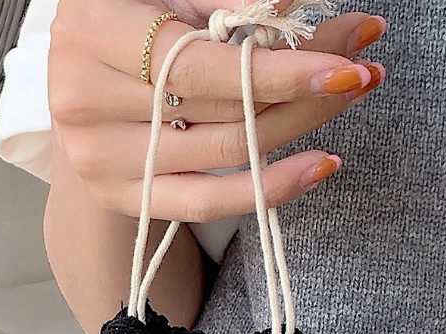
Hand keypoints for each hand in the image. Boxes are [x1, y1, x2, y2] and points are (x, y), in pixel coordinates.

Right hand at [48, 0, 386, 222]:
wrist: (85, 84)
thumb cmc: (133, 23)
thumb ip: (224, 2)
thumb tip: (298, 9)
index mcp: (93, 29)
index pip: (204, 62)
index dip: (279, 66)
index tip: (347, 55)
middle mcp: (83, 98)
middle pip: (222, 105)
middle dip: (304, 87)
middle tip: (363, 69)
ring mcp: (99, 156)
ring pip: (225, 150)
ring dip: (301, 126)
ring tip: (349, 96)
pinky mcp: (121, 196)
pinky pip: (207, 202)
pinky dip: (269, 187)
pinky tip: (319, 165)